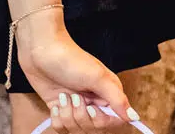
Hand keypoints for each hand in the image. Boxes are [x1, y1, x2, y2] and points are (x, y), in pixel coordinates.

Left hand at [16, 11, 131, 131]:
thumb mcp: (97, 77)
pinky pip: (61, 127)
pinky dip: (57, 118)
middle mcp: (93, 103)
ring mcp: (75, 106)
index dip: (100, 120)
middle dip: (81, 116)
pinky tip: (55, 103)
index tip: (91, 108)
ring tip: (63, 96)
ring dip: (67, 115)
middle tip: (73, 97)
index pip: (113, 123)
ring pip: (76, 130)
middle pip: (93, 129)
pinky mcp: (59, 107)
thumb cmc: (70, 58)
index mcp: (107, 96)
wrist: (39, 48)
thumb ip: (117, 99)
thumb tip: (135, 117)